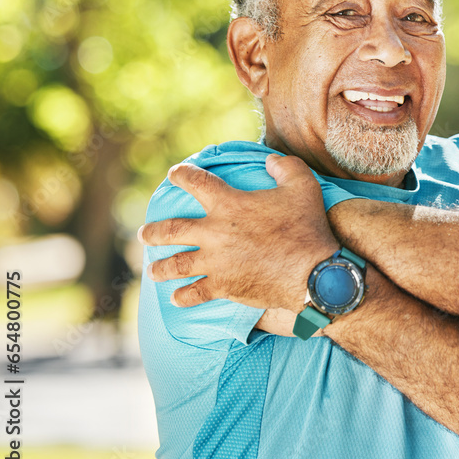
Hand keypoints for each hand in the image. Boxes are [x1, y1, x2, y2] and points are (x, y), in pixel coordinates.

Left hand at [139, 154, 338, 310]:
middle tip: (145, 233)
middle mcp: (214, 233)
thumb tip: (269, 160)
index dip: (182, 174)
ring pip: (176, 265)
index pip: (196, 182)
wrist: (313, 273)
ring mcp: (216, 263)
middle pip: (172, 230)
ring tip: (153, 269)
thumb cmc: (307, 228)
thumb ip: (285, 166)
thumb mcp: (303, 186)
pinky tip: (177, 298)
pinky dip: (184, 296)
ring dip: (161, 267)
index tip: (174, 174)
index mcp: (229, 205)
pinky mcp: (224, 287)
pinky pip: (195, 293)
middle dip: (154, 231)